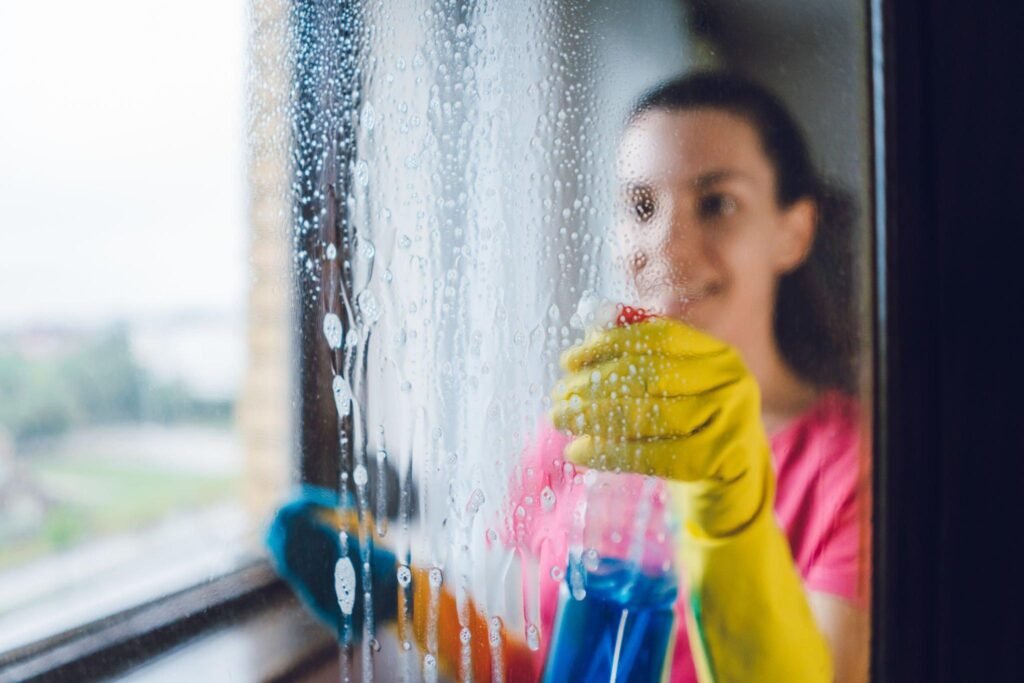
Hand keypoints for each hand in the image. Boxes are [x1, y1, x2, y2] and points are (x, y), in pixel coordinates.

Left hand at [550, 316, 769, 537]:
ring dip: (596, 416)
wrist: (733, 487)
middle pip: (651, 374)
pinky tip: (578, 452)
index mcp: (716, 353)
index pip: (658, 335)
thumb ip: (638, 353)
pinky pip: (658, 456)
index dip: (608, 344)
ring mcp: (734, 419)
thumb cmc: (689, 432)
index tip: (568, 361)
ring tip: (560, 419)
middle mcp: (731, 380)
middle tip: (558, 396)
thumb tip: (593, 319)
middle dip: (595, 384)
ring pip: (652, 414)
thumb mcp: (669, 391)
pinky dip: (611, 453)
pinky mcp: (726, 460)